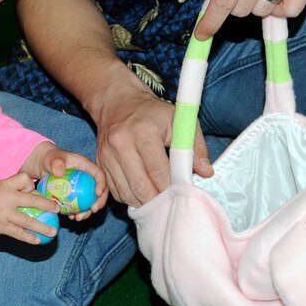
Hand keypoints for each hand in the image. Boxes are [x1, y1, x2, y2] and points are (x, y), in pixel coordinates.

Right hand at [0, 173, 60, 243]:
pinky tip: (38, 241)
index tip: (37, 190)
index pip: (25, 180)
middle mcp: (8, 200)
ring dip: (42, 227)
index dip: (32, 184)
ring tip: (53, 233)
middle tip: (58, 210)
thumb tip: (31, 192)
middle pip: (32, 201)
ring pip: (28, 221)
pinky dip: (29, 238)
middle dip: (47, 206)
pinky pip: (18, 234)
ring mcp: (5, 215)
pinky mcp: (1, 227)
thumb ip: (13, 187)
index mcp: (6, 186)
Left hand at [28, 143, 108, 219]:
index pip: (99, 174)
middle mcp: (87, 177)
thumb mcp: (52, 159)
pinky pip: (80, 205)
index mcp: (86, 166)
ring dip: (88, 211)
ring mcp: (82, 187)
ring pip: (90, 200)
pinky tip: (71, 217)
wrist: (43, 164)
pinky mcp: (76, 195)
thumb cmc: (49, 158)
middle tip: (93, 210)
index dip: (102, 184)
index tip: (98, 194)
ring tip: (79, 218)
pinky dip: (77, 212)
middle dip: (99, 202)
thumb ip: (56, 163)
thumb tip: (60, 173)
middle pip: (99, 190)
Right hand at [93, 89, 211, 207]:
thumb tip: (206, 172)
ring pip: (126, 192)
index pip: (158, 171)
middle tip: (170, 203)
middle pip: (140, 186)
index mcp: (142, 132)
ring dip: (143, 202)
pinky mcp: (100, 163)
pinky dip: (129, 197)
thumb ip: (195, 146)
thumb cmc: (152, 113)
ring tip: (157, 201)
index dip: (171, 188)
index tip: (181, 195)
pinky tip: (141, 193)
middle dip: (157, 200)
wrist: (118, 102)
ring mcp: (107, 155)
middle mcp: (120, 144)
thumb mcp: (179, 121)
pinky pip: (114, 190)